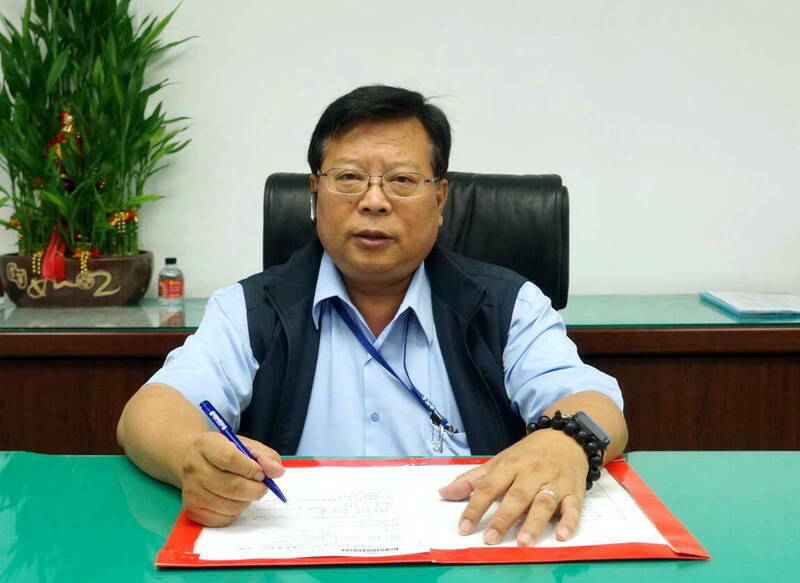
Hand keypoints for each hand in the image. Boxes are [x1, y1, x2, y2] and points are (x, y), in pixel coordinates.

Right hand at [180, 432, 284, 526]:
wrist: (193, 461)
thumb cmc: (224, 452)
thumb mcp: (245, 445)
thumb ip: (265, 456)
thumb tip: (277, 472)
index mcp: (206, 445)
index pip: (230, 459)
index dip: (251, 468)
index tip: (261, 472)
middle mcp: (194, 468)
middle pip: (233, 486)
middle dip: (256, 488)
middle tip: (261, 485)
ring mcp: (191, 492)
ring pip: (231, 506)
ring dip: (247, 500)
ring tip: (245, 490)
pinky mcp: (193, 511)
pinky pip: (224, 519)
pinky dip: (236, 512)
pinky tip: (233, 500)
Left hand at [438, 429, 587, 545]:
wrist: (565, 438)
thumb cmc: (528, 454)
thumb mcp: (499, 461)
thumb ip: (472, 480)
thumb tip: (444, 493)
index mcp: (510, 465)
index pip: (489, 487)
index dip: (475, 507)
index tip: (464, 527)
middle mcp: (531, 473)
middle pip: (516, 496)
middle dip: (503, 518)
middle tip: (491, 538)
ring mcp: (554, 482)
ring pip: (543, 502)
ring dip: (534, 523)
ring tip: (523, 542)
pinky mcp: (574, 491)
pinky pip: (573, 507)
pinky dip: (569, 521)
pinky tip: (561, 535)